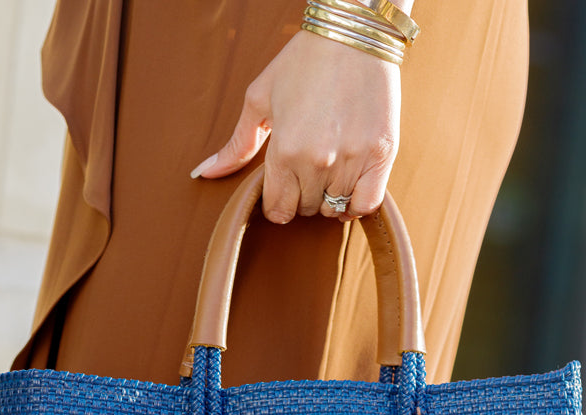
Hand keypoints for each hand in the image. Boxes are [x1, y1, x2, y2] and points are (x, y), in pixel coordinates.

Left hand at [190, 31, 399, 222]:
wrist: (354, 33)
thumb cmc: (304, 61)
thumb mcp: (260, 98)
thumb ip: (237, 144)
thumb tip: (203, 174)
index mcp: (284, 152)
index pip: (278, 211)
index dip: (278, 202)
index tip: (283, 185)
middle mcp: (318, 163)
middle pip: (307, 211)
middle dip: (303, 196)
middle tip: (307, 167)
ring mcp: (352, 160)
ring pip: (335, 209)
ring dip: (330, 197)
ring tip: (329, 170)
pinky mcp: (381, 155)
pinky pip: (367, 204)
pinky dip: (357, 202)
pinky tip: (351, 185)